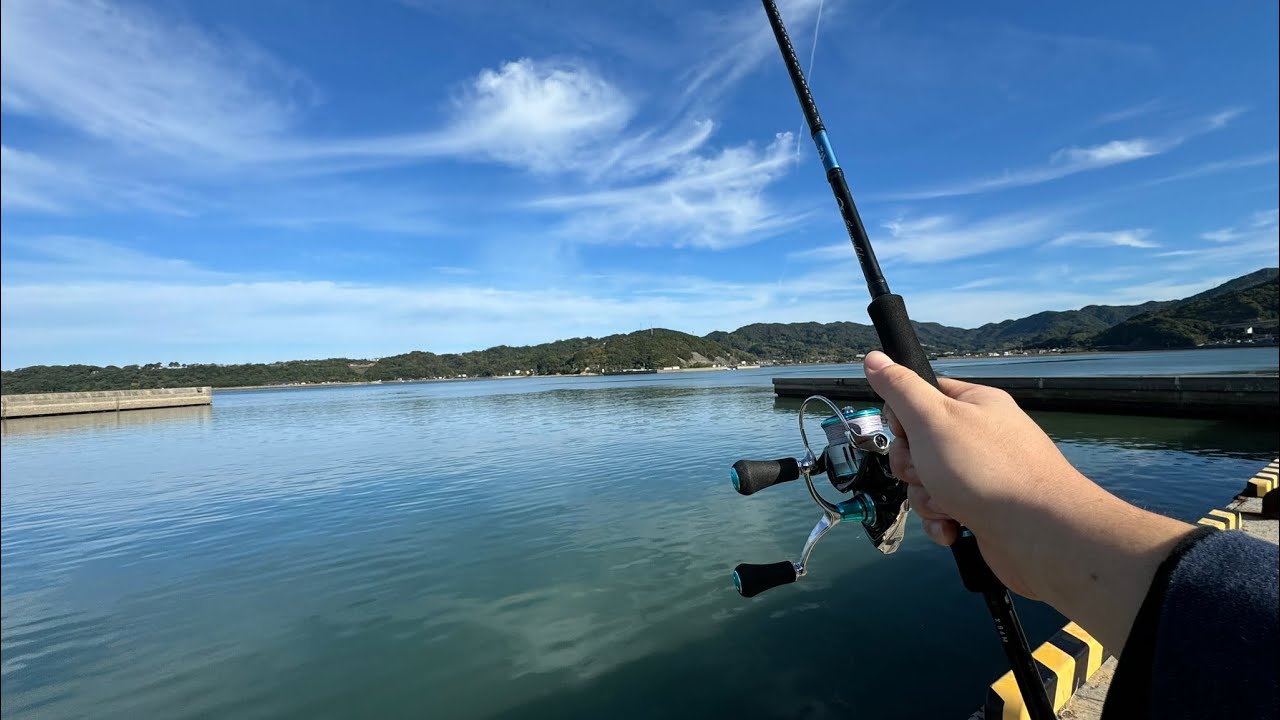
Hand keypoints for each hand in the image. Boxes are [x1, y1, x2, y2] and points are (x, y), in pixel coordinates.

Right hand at [862, 350, 1191, 649]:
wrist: (1040, 535)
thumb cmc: (986, 470)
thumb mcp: (933, 419)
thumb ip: (901, 389)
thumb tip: (874, 357)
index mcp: (976, 404)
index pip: (923, 396)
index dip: (902, 417)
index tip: (904, 432)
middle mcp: (982, 436)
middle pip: (920, 444)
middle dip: (913, 466)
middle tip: (925, 473)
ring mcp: (985, 475)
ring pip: (929, 481)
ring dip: (927, 498)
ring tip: (947, 506)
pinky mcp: (985, 511)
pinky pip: (947, 511)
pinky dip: (943, 521)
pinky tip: (953, 529)